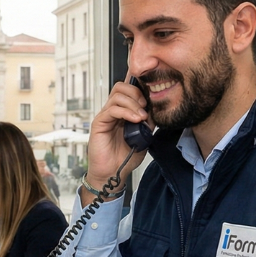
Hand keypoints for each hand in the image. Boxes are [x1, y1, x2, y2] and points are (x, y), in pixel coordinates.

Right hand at [82, 75, 152, 204]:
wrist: (113, 172)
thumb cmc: (126, 156)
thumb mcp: (144, 136)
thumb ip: (148, 122)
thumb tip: (156, 109)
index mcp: (124, 111)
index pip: (128, 89)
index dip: (138, 84)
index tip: (151, 90)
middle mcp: (113, 110)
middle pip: (121, 86)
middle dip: (137, 92)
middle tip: (146, 106)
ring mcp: (106, 115)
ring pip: (117, 94)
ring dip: (133, 103)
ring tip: (141, 116)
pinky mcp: (99, 122)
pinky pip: (112, 109)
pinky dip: (126, 112)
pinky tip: (135, 120)